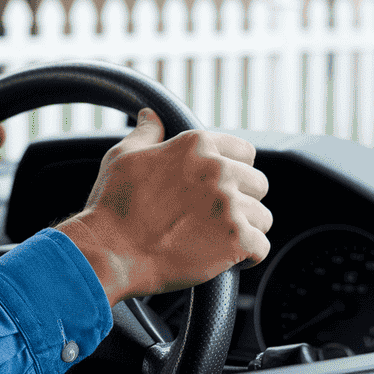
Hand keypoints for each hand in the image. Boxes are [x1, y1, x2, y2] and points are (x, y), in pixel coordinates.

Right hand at [56, 108, 271, 306]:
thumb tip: (152, 116)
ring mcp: (229, 205)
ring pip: (263, 217)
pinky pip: (261, 247)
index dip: (235, 170)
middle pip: (258, 183)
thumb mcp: (123, 157)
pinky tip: (227, 257)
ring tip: (219, 238)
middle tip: (216, 216)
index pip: (245, 151)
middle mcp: (218, 170)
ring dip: (246, 228)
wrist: (110, 250)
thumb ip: (146, 133)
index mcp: (196, 145)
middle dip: (243, 199)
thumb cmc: (113, 205)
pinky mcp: (235, 239)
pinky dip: (247, 256)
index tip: (222, 187)